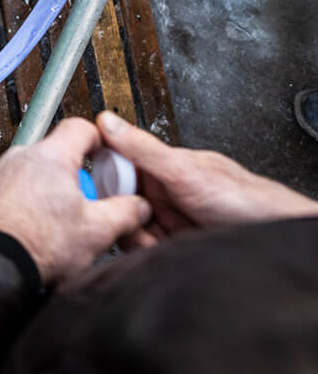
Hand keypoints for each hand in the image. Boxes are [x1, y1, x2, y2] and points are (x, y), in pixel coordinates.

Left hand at [0, 118, 150, 285]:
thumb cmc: (38, 247)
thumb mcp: (97, 231)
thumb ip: (125, 212)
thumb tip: (138, 207)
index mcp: (50, 158)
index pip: (79, 128)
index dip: (97, 139)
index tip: (103, 154)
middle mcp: (17, 158)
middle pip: (53, 155)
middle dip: (69, 175)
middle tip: (81, 204)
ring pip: (26, 172)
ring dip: (40, 189)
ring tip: (50, 221)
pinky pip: (3, 187)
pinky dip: (14, 200)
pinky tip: (24, 224)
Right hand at [97, 110, 317, 249]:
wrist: (274, 237)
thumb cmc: (243, 200)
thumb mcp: (184, 170)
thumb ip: (142, 148)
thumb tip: (107, 121)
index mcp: (161, 168)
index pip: (117, 170)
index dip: (104, 183)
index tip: (99, 193)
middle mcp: (162, 194)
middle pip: (119, 205)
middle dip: (118, 218)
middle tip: (125, 223)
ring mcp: (168, 221)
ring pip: (130, 229)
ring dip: (131, 238)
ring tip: (146, 241)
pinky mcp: (174, 246)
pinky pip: (146, 250)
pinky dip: (144, 253)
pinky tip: (154, 253)